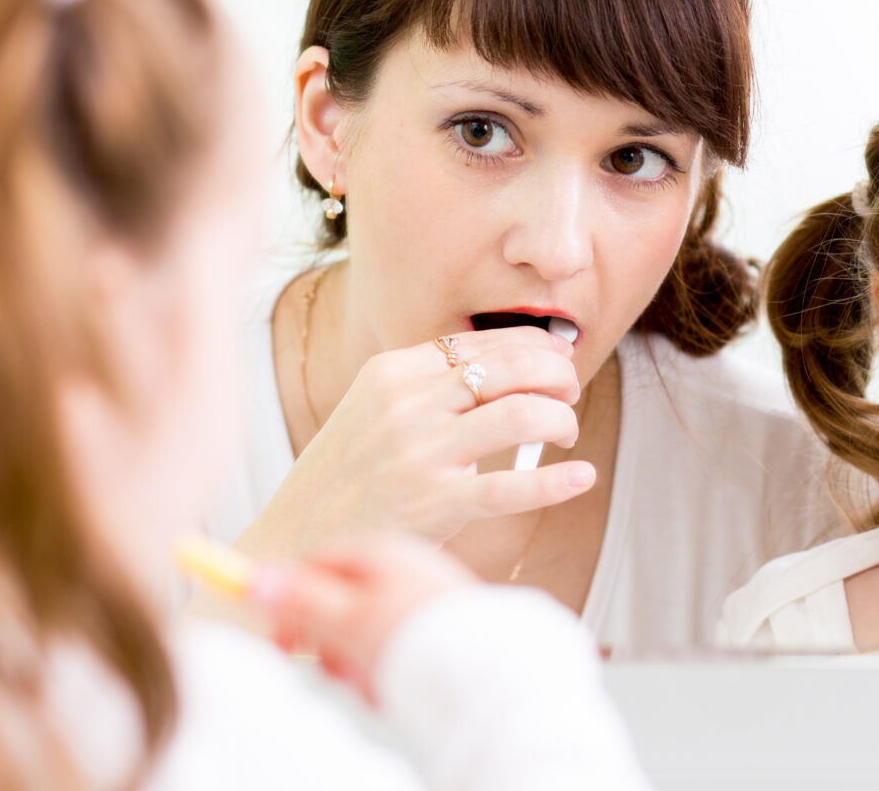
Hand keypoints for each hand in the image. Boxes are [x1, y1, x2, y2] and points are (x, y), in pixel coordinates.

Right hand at [242, 326, 594, 554]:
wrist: (297, 537)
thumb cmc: (347, 475)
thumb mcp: (374, 408)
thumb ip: (429, 386)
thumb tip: (508, 366)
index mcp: (393, 372)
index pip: (485, 341)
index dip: (536, 346)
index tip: (560, 358)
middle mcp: (407, 404)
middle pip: (511, 368)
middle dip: (558, 376)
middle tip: (570, 394)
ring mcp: (419, 454)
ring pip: (521, 416)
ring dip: (560, 421)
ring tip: (566, 434)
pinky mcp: (434, 504)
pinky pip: (512, 487)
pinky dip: (557, 481)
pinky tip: (581, 476)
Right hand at [254, 532, 476, 704]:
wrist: (485, 668)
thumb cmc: (418, 636)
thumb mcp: (347, 618)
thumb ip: (300, 600)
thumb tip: (254, 580)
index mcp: (379, 551)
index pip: (316, 565)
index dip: (289, 603)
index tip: (278, 641)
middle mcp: (403, 565)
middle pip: (340, 600)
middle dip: (329, 643)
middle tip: (334, 671)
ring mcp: (423, 593)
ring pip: (366, 628)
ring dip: (357, 662)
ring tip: (375, 682)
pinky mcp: (439, 623)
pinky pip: (396, 644)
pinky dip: (387, 668)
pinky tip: (397, 686)